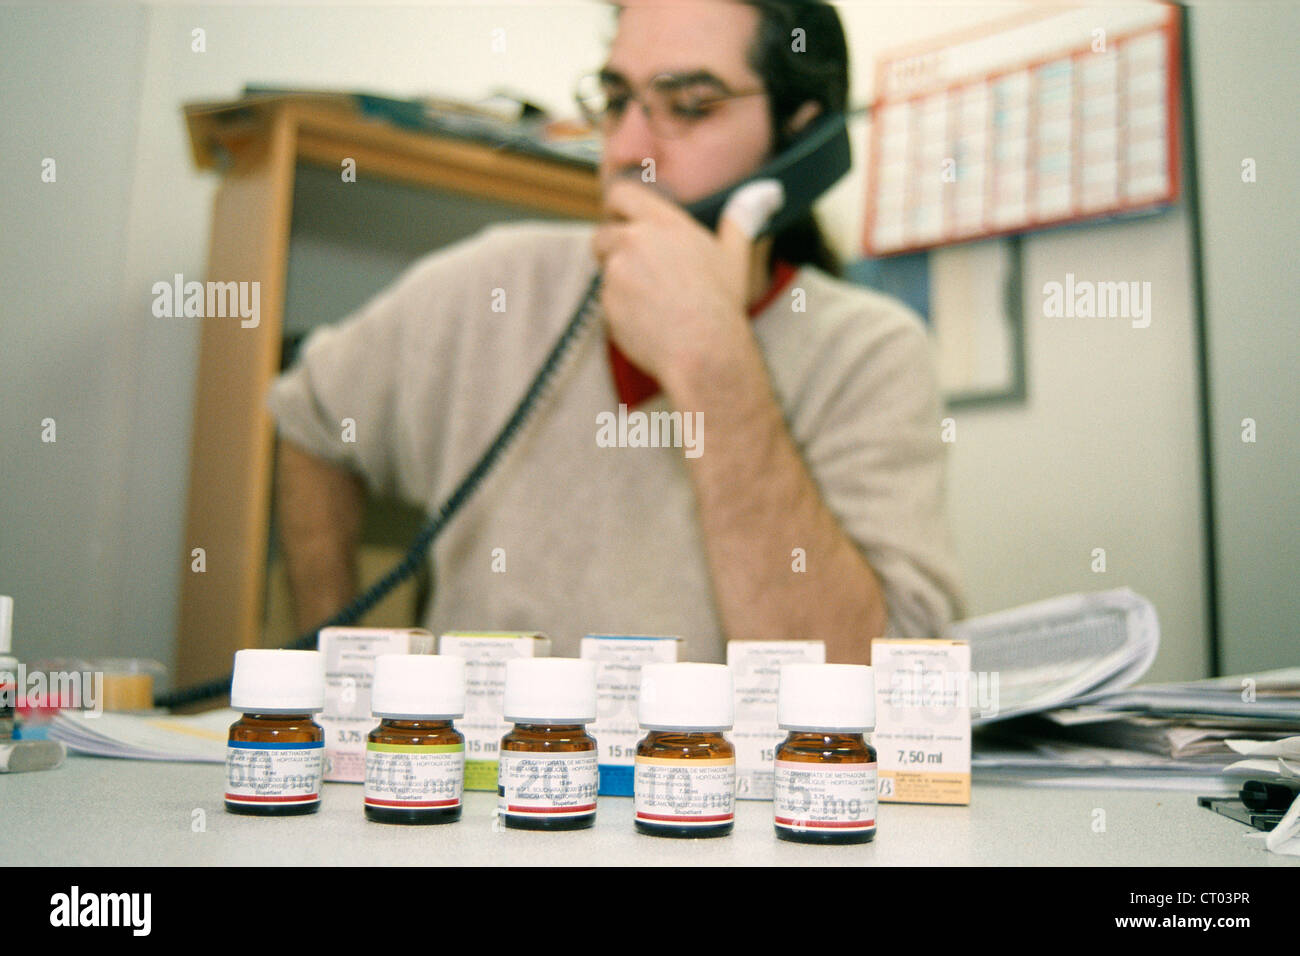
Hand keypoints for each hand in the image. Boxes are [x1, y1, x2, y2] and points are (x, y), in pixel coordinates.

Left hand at [590, 178, 777, 395]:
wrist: (704, 351)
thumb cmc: (722, 304)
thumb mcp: (736, 256)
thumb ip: (743, 218)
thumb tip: (767, 191)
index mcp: (664, 223)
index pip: (621, 193)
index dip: (616, 206)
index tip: (620, 219)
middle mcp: (634, 240)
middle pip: (603, 235)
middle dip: (612, 251)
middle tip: (642, 273)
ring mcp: (616, 272)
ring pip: (605, 272)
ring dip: (620, 284)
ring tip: (655, 303)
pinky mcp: (606, 304)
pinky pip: (606, 304)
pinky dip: (621, 312)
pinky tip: (649, 323)